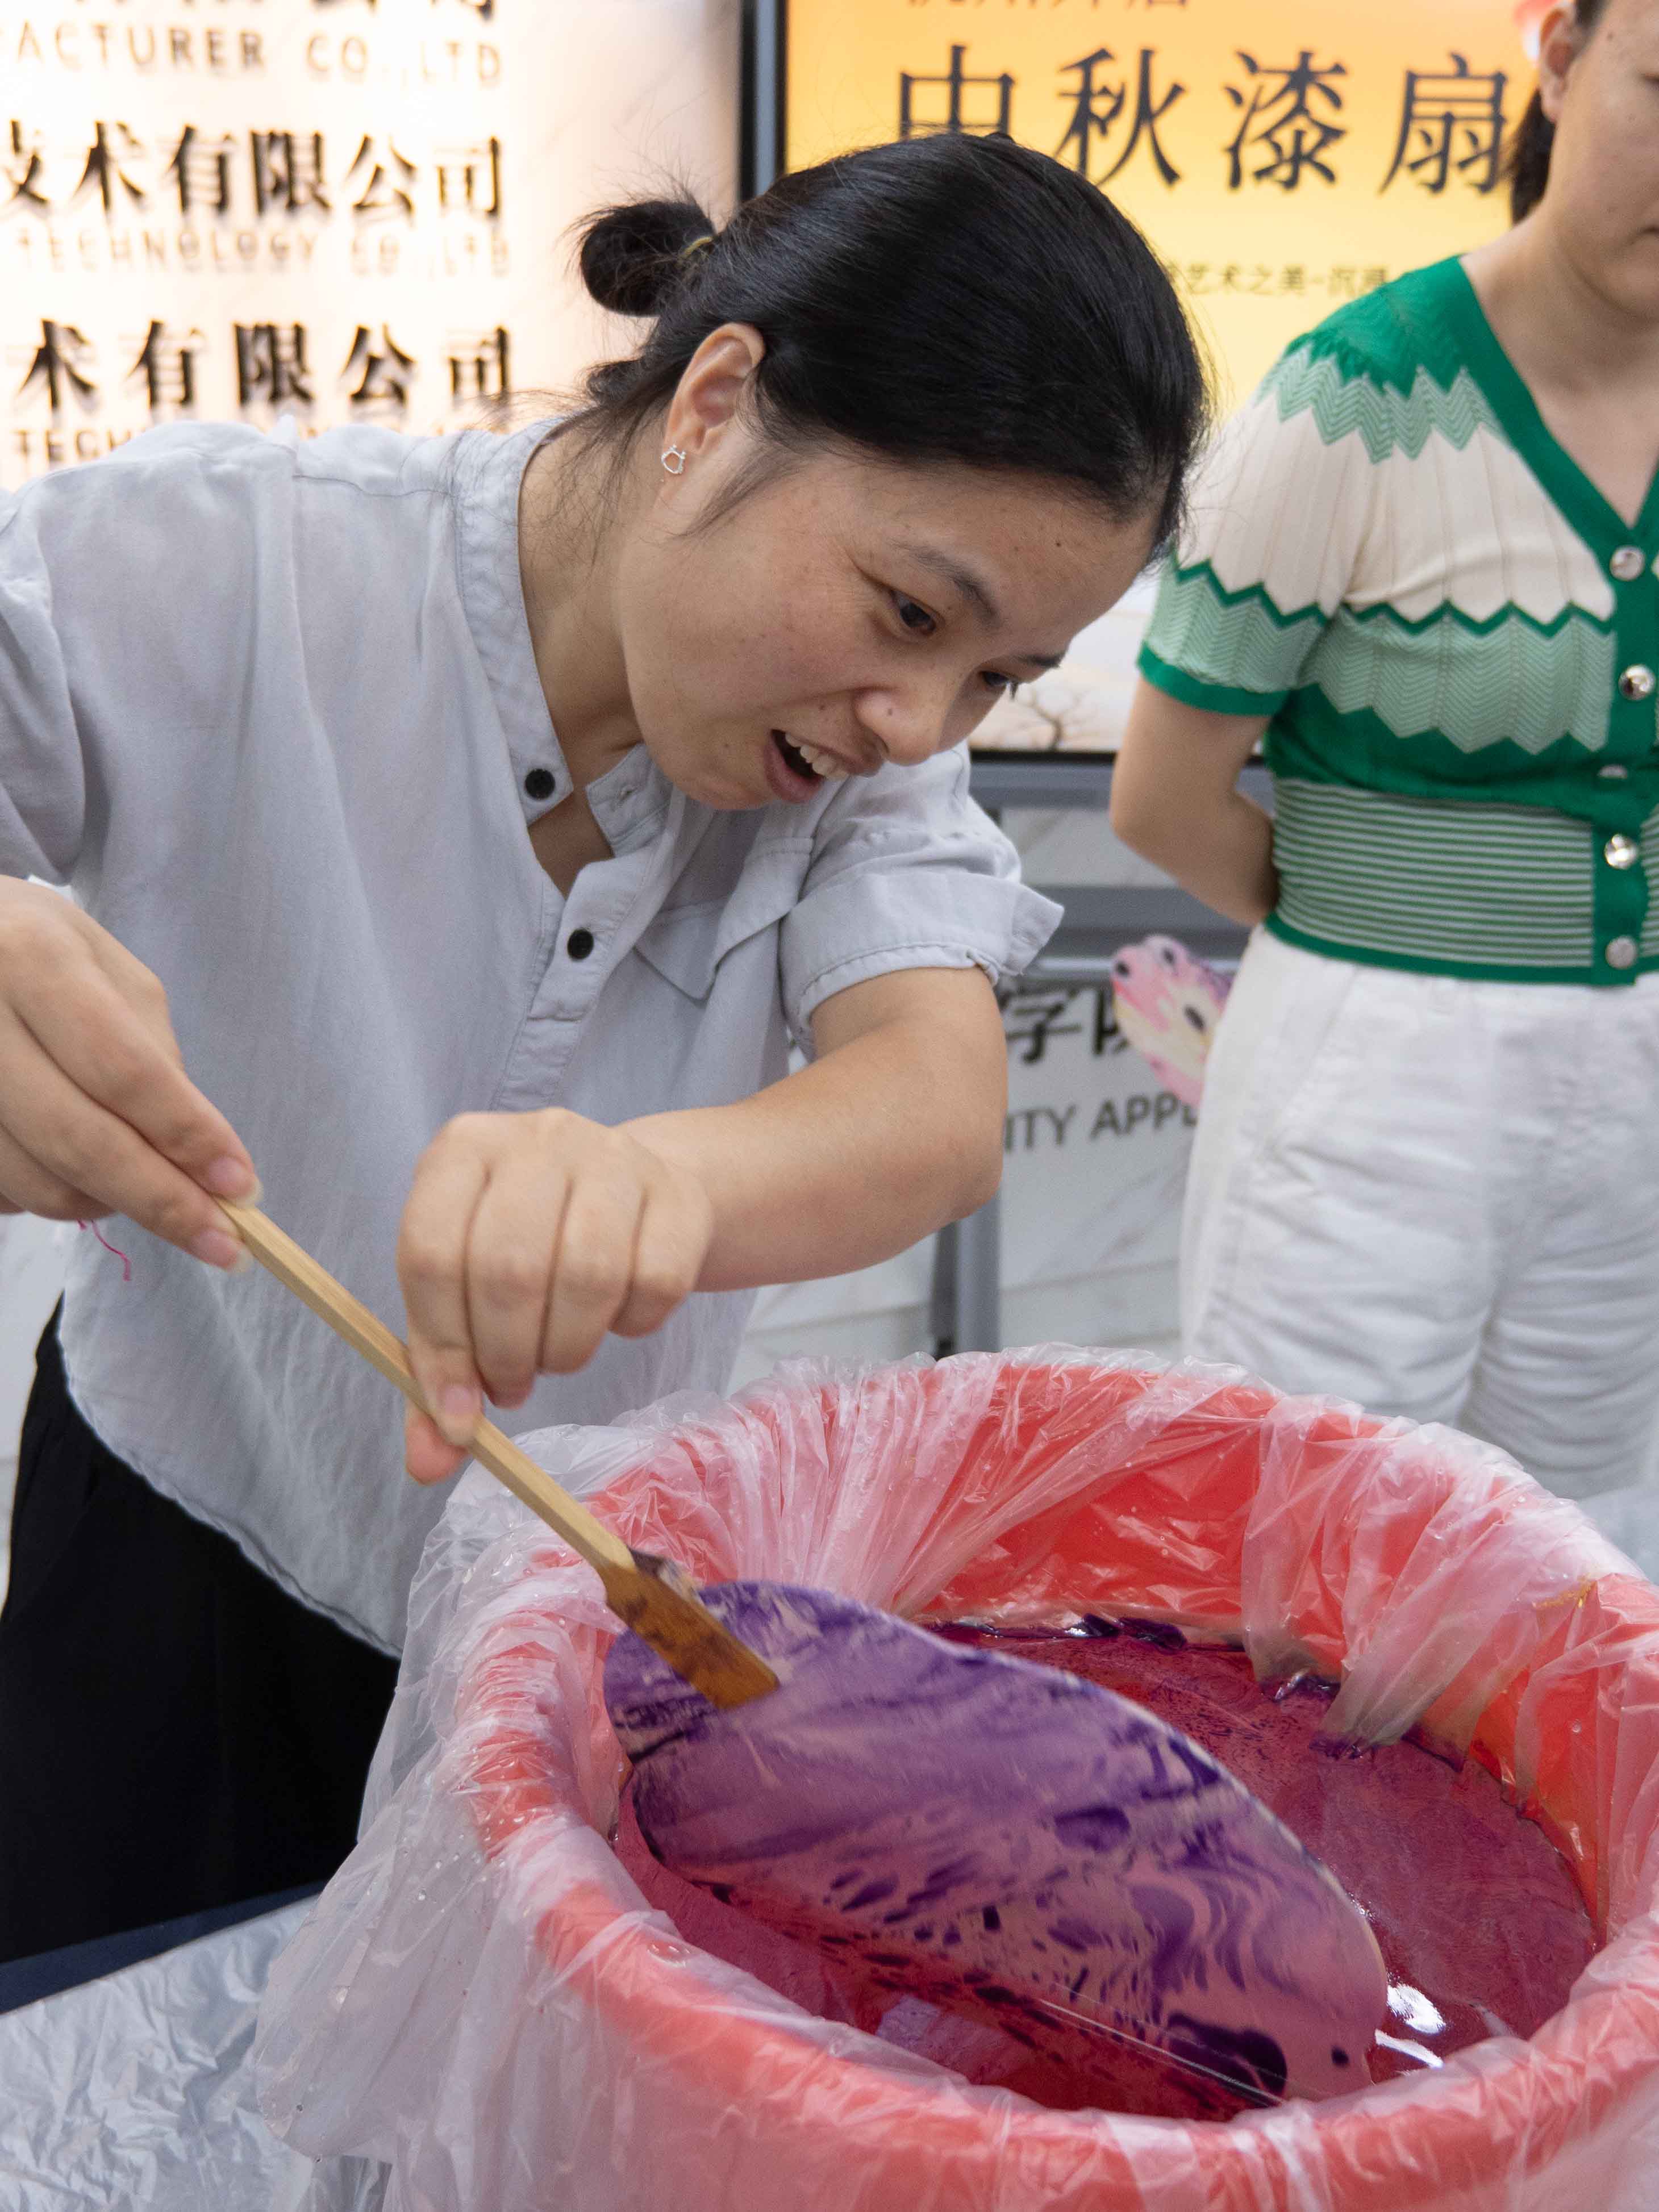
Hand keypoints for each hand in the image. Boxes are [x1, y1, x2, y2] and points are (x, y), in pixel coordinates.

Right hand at [0, 879, 256, 1264]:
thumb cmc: (43, 954)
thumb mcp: (110, 972)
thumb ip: (153, 1055)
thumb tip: (198, 1159)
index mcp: (31, 959)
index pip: (122, 1069)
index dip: (186, 1136)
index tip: (240, 1187)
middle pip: (79, 1139)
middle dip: (163, 1201)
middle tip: (224, 1243)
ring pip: (38, 1183)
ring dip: (111, 1203)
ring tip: (146, 1185)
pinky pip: (5, 1193)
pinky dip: (54, 1195)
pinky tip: (73, 1166)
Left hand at [397, 1108, 715, 1483]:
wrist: (633, 1191)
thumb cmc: (530, 1245)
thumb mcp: (466, 1294)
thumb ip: (439, 1373)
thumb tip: (428, 1464)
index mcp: (461, 1151)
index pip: (431, 1252)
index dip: (442, 1346)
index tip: (458, 1411)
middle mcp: (536, 1137)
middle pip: (509, 1268)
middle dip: (507, 1354)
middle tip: (513, 1386)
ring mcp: (614, 1155)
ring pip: (588, 1276)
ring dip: (567, 1348)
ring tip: (559, 1356)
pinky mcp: (678, 1192)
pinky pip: (656, 1284)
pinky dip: (632, 1327)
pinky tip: (616, 1319)